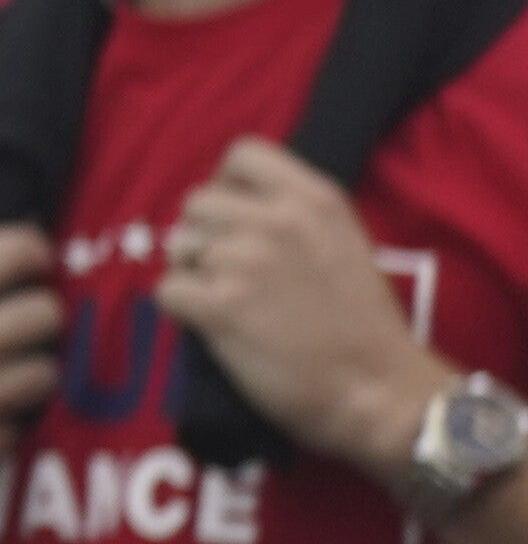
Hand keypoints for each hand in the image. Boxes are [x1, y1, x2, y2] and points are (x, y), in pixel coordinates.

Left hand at [159, 139, 442, 472]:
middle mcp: (278, 220)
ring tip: (228, 299)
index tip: (235, 216)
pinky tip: (213, 324)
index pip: (242, 154)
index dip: (226, 184)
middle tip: (227, 271)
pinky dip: (181, 309)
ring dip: (192, 272)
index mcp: (315, 199)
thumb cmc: (363, 325)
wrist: (378, 390)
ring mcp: (246, 261)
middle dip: (204, 236)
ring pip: (177, 246)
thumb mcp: (343, 243)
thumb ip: (294, 216)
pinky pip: (166, 290)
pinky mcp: (221, 306)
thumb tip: (233, 205)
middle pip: (196, 202)